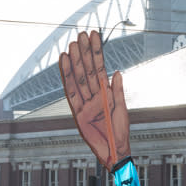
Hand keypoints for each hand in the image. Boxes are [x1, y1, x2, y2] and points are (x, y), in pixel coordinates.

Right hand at [59, 31, 130, 170]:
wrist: (114, 151)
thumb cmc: (120, 133)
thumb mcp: (122, 110)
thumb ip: (118, 91)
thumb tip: (117, 72)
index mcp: (105, 94)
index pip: (99, 69)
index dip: (96, 53)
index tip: (94, 37)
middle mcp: (93, 96)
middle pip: (87, 70)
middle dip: (84, 53)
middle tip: (81, 34)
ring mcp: (84, 103)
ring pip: (78, 78)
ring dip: (75, 61)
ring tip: (72, 44)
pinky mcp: (77, 112)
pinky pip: (71, 92)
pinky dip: (67, 77)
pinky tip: (64, 63)